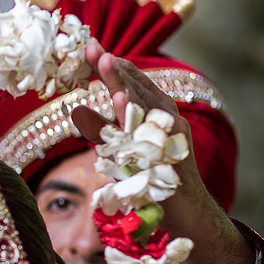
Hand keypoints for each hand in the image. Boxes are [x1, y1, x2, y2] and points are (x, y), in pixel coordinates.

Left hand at [69, 43, 253, 263]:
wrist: (187, 216)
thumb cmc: (153, 183)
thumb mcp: (123, 151)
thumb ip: (103, 129)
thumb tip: (76, 110)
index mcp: (155, 115)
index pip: (131, 84)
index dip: (112, 67)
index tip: (91, 49)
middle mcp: (166, 119)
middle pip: (136, 86)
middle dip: (113, 66)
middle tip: (91, 47)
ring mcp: (169, 134)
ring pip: (144, 101)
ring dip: (124, 80)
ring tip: (106, 60)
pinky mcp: (169, 151)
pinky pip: (147, 129)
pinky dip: (134, 112)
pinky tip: (120, 98)